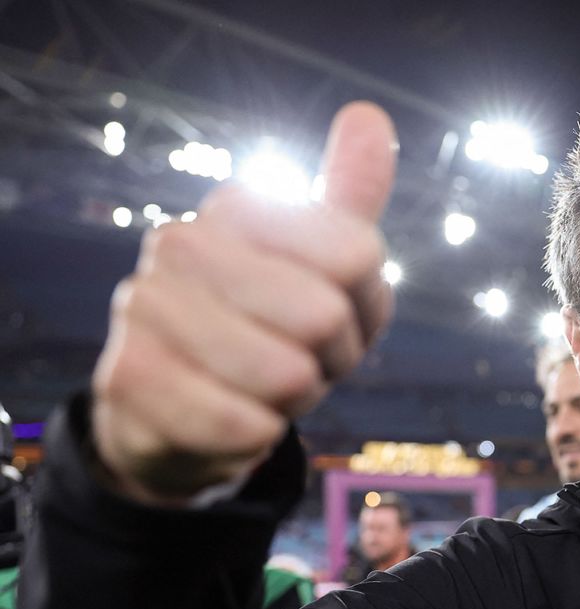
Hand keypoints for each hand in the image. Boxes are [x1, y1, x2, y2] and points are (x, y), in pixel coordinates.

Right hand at [91, 102, 398, 502]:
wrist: (181, 413)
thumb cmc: (270, 333)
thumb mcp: (327, 270)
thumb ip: (349, 199)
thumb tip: (368, 115)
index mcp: (238, 207)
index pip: (359, 254)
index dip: (365, 309)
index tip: (333, 317)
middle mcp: (180, 242)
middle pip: (324, 316)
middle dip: (329, 362)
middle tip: (296, 361)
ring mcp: (144, 305)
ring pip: (286, 375)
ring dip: (292, 402)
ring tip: (259, 390)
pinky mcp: (128, 377)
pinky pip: (244, 426)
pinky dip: (255, 437)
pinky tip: (230, 421)